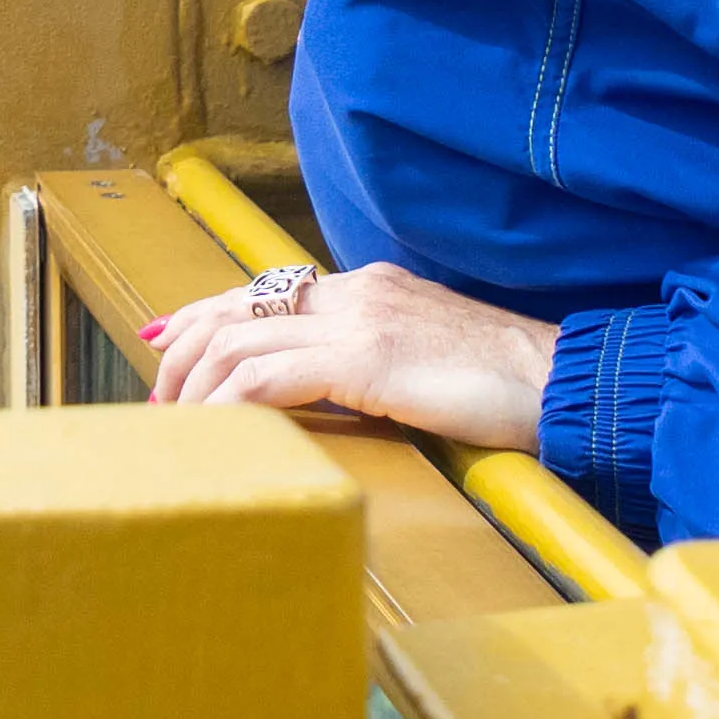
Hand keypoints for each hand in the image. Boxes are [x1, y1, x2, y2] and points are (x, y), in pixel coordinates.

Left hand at [141, 260, 558, 450]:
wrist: (559, 382)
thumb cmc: (508, 387)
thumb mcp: (426, 364)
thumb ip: (375, 364)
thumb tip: (330, 398)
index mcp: (369, 288)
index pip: (265, 290)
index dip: (203, 314)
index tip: (164, 344)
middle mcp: (355, 292)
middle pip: (234, 308)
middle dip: (182, 353)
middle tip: (158, 401)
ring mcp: (358, 320)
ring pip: (239, 340)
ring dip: (196, 386)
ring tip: (179, 428)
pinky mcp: (365, 358)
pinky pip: (268, 377)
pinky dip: (230, 403)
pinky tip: (217, 431)